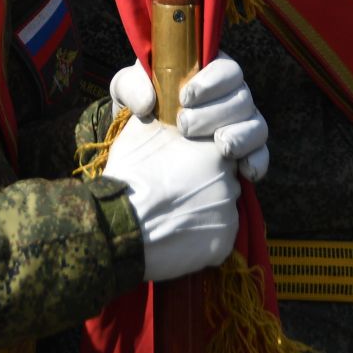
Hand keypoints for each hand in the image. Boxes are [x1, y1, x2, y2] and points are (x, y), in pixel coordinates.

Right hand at [101, 112, 239, 281]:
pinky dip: (202, 235)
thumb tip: (169, 109)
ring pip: (220, 206)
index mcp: (215, 147)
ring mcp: (229, 212)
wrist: (122, 221)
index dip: (199, 157)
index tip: (181, 166)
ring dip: (204, 208)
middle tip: (175, 189)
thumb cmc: (131, 172)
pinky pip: (218, 235)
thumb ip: (170, 116)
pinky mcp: (224, 243)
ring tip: (174, 212)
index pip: (218, 149)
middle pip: (222, 178)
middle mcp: (230, 178)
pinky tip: (178, 233)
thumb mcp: (144, 128)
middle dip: (204, 182)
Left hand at [109, 53, 269, 181]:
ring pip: (256, 126)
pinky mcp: (243, 155)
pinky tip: (244, 171)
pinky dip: (257, 162)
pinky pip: (261, 156)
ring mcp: (239, 126)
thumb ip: (131, 85)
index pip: (226, 68)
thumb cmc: (137, 106)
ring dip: (240, 136)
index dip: (213, 80)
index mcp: (206, 72)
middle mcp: (229, 96)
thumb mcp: (126, 90)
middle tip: (184, 127)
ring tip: (220, 147)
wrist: (137, 147)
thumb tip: (147, 102)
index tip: (186, 96)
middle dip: (216, 112)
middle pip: (242, 97)